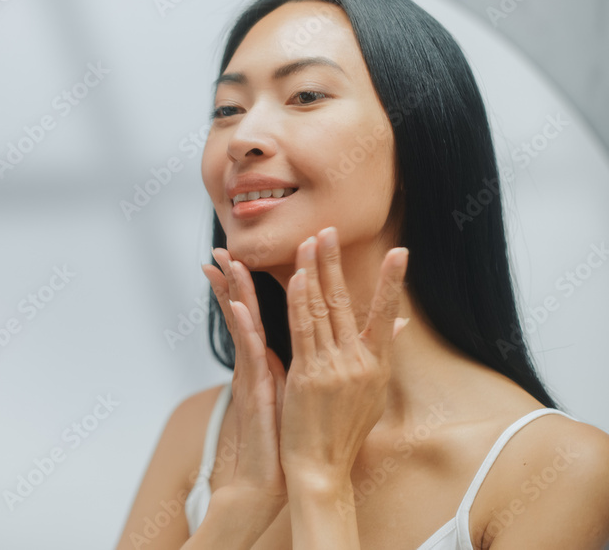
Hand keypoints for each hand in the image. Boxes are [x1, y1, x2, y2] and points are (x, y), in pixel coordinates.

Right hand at [202, 249, 287, 510]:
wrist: (282, 477)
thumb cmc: (291, 438)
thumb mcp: (301, 393)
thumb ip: (306, 365)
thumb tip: (316, 347)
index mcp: (266, 362)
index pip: (254, 315)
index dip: (247, 286)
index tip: (239, 257)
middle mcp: (255, 364)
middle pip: (241, 314)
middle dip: (231, 281)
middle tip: (220, 250)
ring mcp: (252, 376)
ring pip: (241, 326)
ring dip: (233, 294)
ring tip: (225, 264)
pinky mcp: (256, 391)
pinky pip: (249, 355)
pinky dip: (244, 330)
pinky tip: (239, 308)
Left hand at [278, 227, 408, 485]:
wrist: (321, 468)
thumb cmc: (344, 432)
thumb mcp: (372, 394)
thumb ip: (383, 354)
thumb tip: (401, 325)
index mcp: (376, 366)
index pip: (386, 316)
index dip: (392, 284)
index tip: (401, 253)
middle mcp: (358, 364)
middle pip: (346, 303)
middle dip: (336, 264)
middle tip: (329, 230)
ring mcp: (333, 369)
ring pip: (322, 311)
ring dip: (313, 272)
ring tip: (309, 242)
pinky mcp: (306, 376)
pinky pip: (301, 331)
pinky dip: (299, 303)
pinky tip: (296, 279)